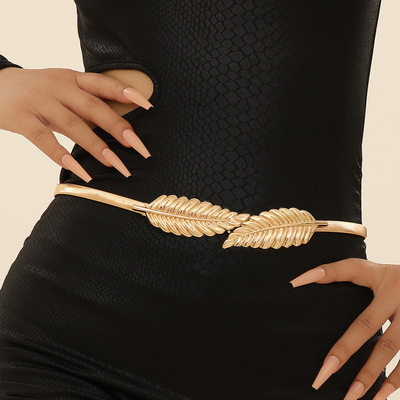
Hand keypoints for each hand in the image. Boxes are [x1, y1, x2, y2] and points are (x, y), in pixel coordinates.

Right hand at [0, 67, 151, 181]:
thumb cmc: (37, 92)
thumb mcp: (62, 89)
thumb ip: (86, 103)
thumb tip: (118, 127)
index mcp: (72, 78)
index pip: (103, 83)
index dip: (126, 93)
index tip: (149, 106)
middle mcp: (58, 86)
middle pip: (93, 107)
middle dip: (119, 128)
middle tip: (139, 147)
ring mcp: (39, 102)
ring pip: (73, 126)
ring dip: (97, 147)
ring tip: (117, 164)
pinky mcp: (22, 119)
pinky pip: (45, 141)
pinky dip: (65, 157)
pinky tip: (82, 172)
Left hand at [289, 257, 399, 399]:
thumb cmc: (395, 278)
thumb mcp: (374, 270)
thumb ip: (344, 273)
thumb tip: (302, 278)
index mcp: (380, 276)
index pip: (348, 270)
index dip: (324, 273)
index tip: (295, 282)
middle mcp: (396, 295)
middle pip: (366, 325)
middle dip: (344, 350)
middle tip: (322, 374)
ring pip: (389, 348)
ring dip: (369, 374)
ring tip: (350, 396)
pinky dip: (395, 380)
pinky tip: (379, 396)